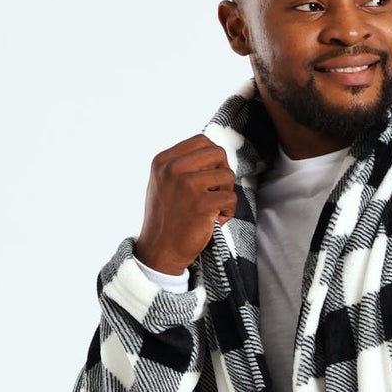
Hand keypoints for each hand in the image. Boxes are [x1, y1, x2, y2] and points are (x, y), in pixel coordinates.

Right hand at [133, 135, 236, 275]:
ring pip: (228, 174)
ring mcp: (188, 185)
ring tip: (215, 207)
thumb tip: (213, 153)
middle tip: (217, 191)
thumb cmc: (167, 218)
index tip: (210, 177)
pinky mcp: (202, 203)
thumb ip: (182, 165)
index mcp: (164, 161)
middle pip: (218, 153)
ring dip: (227, 192)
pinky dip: (229, 211)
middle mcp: (173, 169)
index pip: (201, 141)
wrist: (160, 250)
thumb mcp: (163, 183)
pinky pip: (231, 197)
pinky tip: (217, 220)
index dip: (213, 158)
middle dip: (223, 172)